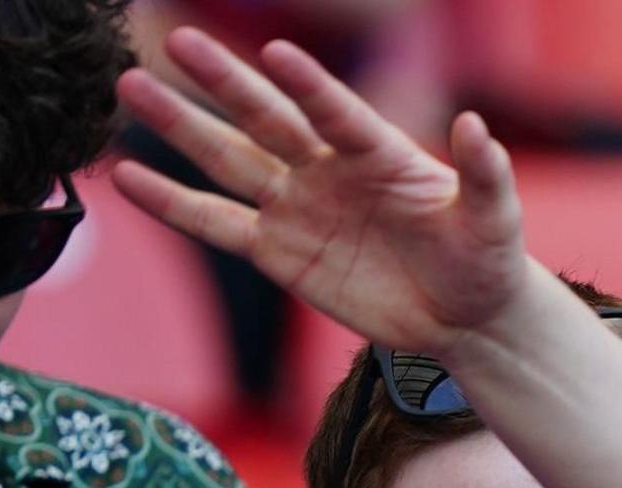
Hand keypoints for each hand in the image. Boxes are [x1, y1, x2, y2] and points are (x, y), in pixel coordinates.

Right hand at [112, 28, 534, 358]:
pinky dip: (173, 204)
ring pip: (229, 160)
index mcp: (378, 152)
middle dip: (222, 81)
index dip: (308, 85)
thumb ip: (486, 173)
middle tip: (174, 37)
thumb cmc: (487, 261)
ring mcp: (297, 207)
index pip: (336, 111)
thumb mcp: (495, 220)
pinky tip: (126, 177)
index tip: (274, 51)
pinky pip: (217, 224)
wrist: (467, 316)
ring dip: (181, 126)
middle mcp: (328, 168)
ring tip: (130, 85)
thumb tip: (478, 127)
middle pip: (266, 119)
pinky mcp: (278, 252)